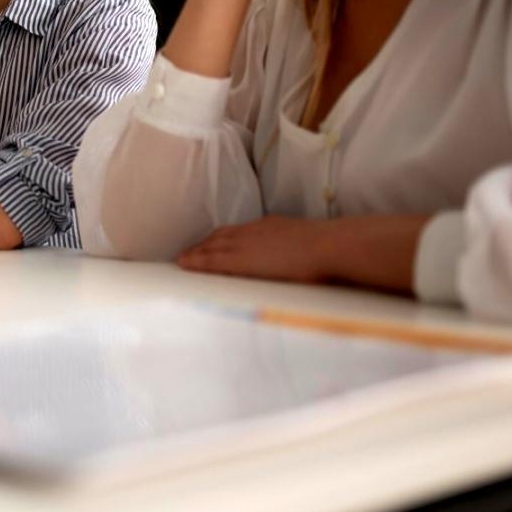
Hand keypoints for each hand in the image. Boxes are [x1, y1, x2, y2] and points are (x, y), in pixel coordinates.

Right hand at [176, 216, 335, 283]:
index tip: (180, 262)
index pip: (212, 260)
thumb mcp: (277, 287)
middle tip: (183, 255)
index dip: (195, 261)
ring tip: (202, 244)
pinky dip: (230, 232)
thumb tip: (242, 288)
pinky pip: (242, 227)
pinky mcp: (272, 223)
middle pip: (214, 244)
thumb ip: (254, 285)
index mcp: (243, 260)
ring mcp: (258, 229)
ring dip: (210, 239)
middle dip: (197, 250)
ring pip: (227, 233)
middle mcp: (246, 241)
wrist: (330, 245)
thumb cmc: (308, 274)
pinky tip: (234, 235)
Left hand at [177, 214, 427, 292]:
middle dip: (204, 244)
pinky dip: (198, 261)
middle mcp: (252, 232)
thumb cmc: (326, 246)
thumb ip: (295, 246)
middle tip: (189, 252)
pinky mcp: (240, 261)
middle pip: (220, 237)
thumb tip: (299, 253)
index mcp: (269, 227)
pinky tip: (185, 264)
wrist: (328, 246)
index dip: (222, 238)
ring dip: (197, 253)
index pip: (238, 231)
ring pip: (212, 247)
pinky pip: (212, 261)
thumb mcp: (305, 239)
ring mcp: (245, 245)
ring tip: (183, 259)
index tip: (211, 243)